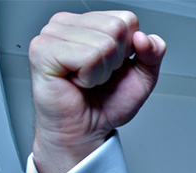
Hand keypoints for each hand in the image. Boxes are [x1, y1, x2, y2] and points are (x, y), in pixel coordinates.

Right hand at [29, 11, 165, 172]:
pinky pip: (88, 56)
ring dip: (102, 71)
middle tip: (97, 76)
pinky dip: (89, 76)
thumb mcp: (142, 76)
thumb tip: (145, 38)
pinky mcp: (42, 50)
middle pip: (117, 28)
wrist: (84, 130)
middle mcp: (68, 23)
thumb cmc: (105, 103)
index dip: (130, 49)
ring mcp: (52, 34)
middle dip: (116, 60)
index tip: (112, 66)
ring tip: (86, 80)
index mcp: (89, 23)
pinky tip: (76, 81)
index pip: (127, 19)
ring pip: (104, 43)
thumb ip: (153, 53)